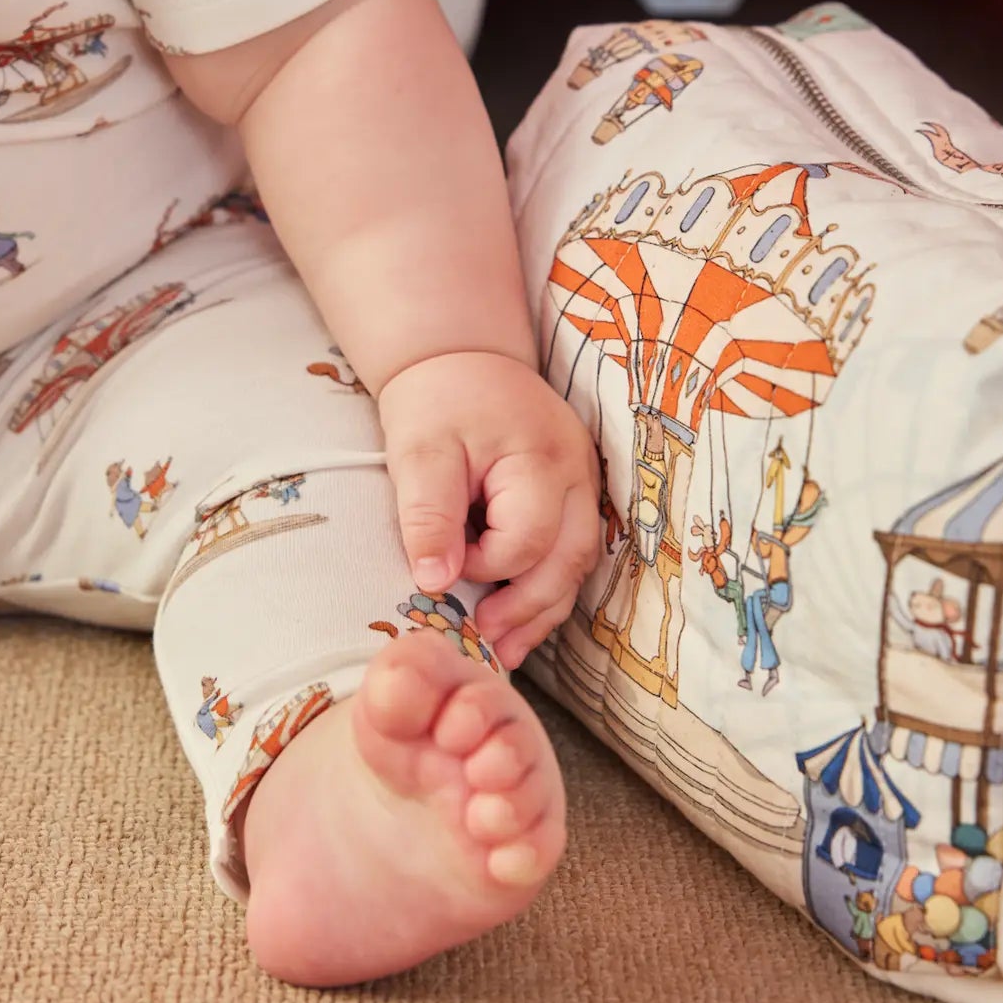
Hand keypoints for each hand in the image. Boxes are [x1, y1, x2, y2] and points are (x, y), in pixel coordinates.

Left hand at [378, 350, 601, 670]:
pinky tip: (518, 612)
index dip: (486, 567)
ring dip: (543, 606)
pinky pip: (571, 548)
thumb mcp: (420, 453)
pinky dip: (547, 584)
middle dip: (528, 608)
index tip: (445, 570)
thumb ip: (428, 516)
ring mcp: (583, 480)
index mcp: (541, 458)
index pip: (528, 540)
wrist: (459, 357)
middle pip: (570, 559)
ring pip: (579, 561)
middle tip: (484, 642)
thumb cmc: (437, 402)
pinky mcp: (574, 489)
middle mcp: (576, 471)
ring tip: (503, 645)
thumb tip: (435, 583)